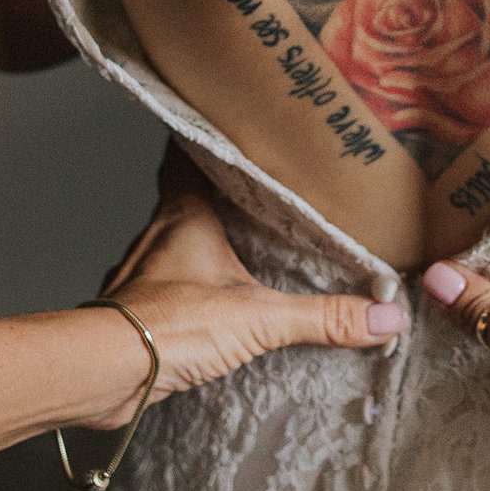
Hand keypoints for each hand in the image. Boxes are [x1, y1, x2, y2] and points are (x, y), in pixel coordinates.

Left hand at [77, 146, 407, 426]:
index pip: (187, 154)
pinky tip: (211, 305)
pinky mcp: (137, 314)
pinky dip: (189, 288)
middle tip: (251, 184)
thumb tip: (385, 315)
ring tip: (241, 243)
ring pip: (173, 243)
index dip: (201, 134)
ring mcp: (142, 275)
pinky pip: (168, 287)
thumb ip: (323, 317)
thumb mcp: (258, 317)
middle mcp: (158, 236)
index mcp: (184, 216)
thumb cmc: (168, 325)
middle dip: (215, 191)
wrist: (103, 372)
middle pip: (183, 197)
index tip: (223, 118)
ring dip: (201, 241)